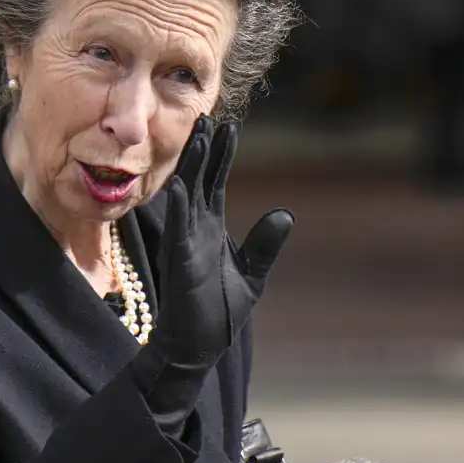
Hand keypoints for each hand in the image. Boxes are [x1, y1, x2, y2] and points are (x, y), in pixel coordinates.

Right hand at [148, 115, 293, 367]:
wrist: (196, 347)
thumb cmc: (217, 313)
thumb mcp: (251, 274)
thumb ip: (264, 244)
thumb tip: (285, 213)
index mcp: (212, 230)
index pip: (216, 183)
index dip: (222, 155)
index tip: (227, 126)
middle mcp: (195, 230)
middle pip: (199, 180)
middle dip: (203, 148)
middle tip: (205, 115)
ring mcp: (185, 243)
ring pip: (186, 196)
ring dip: (191, 167)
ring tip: (197, 136)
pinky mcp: (179, 262)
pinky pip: (177, 228)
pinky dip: (179, 205)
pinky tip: (181, 183)